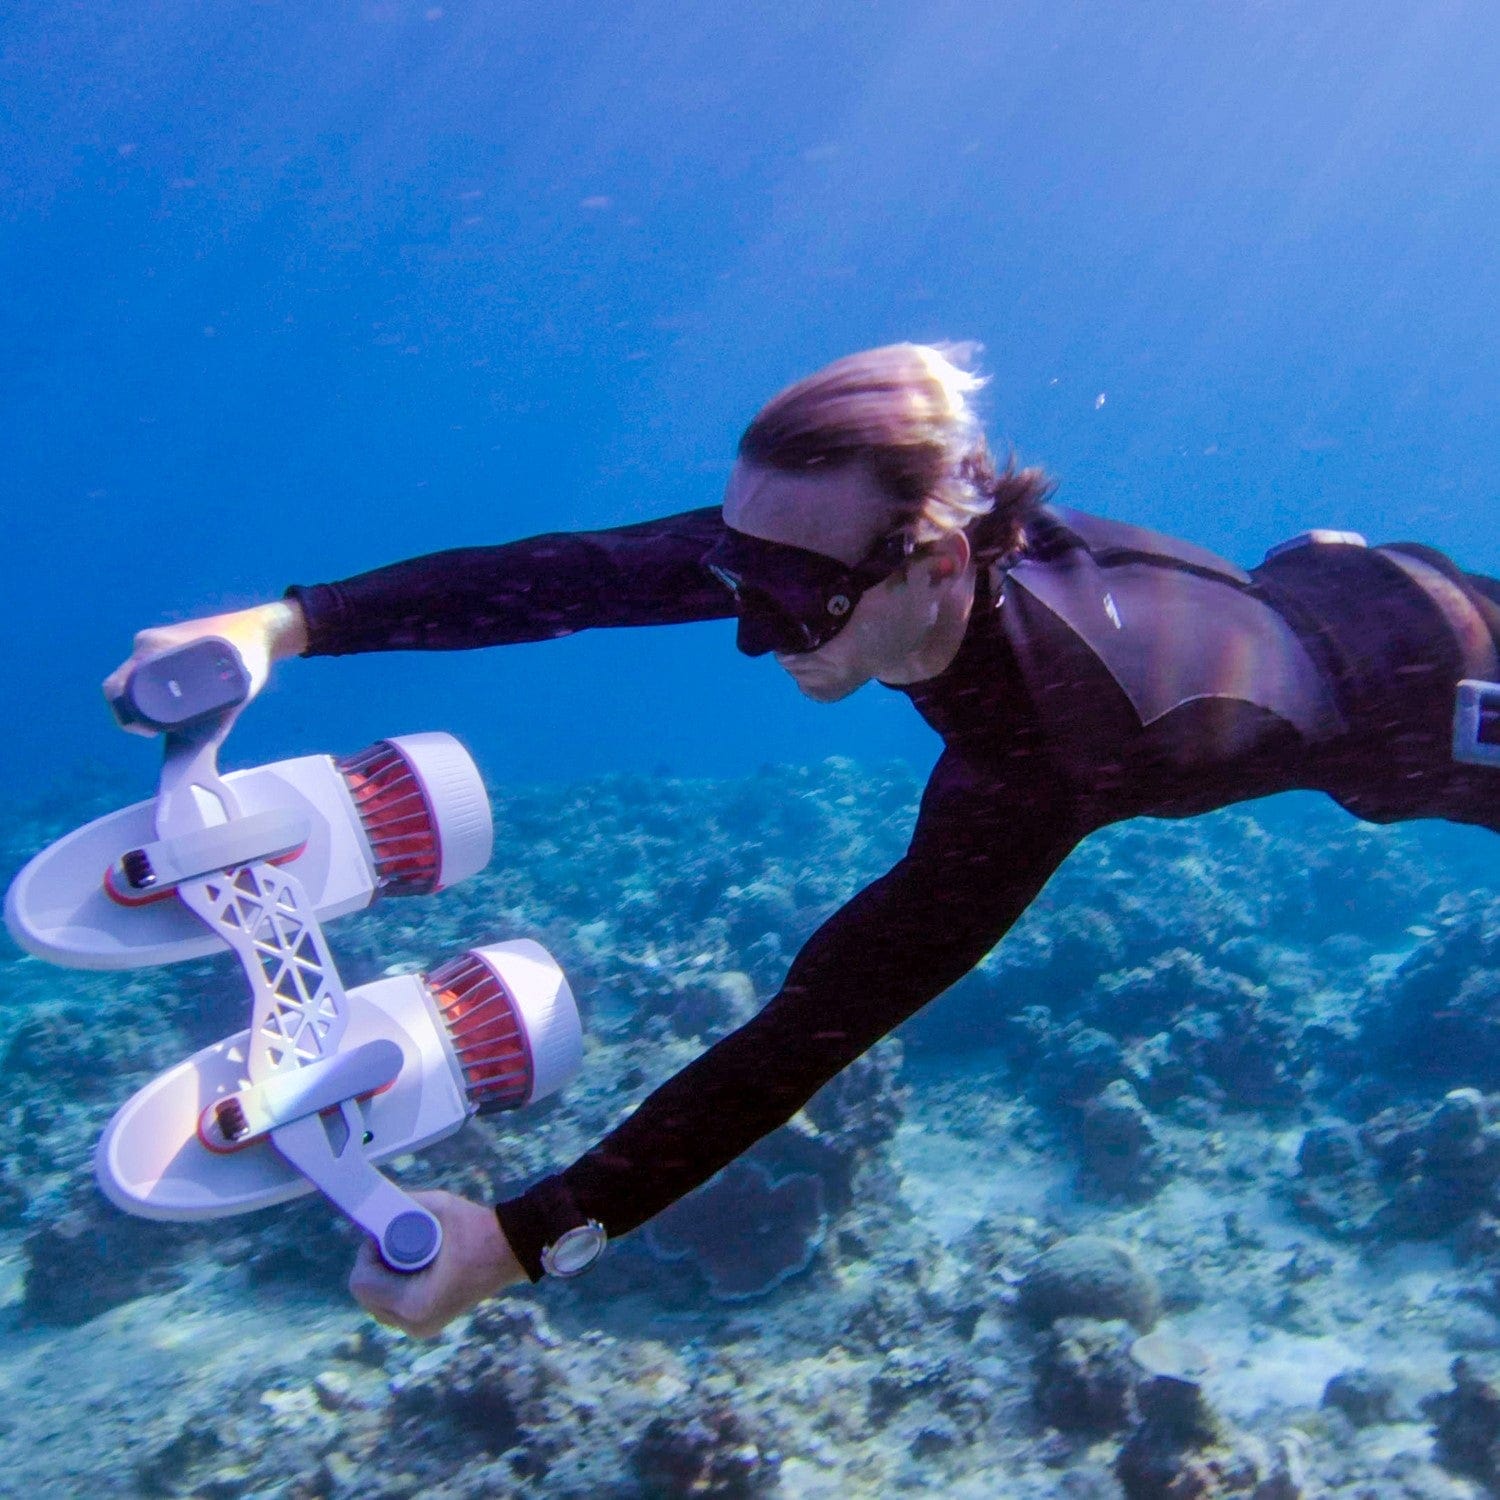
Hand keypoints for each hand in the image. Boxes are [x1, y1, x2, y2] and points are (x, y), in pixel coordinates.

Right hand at [102, 600, 307, 733]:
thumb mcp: (236, 690)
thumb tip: (205, 750)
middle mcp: (147, 643)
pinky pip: (147, 672)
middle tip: (157, 731)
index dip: (126, 714)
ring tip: (166, 721)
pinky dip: (152, 690)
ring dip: (143, 701)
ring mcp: (154, 642)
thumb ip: (222, 720)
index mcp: (155, 647)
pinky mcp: (163, 645)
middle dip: (134, 711)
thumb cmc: (251, 655)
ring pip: (135, 679)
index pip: (118, 686)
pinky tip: (169, 706)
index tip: (149, 731)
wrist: (260, 630)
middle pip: (123, 685)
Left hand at [348, 1189, 527, 1338]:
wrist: (514, 1251)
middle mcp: (414, 1323)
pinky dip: (394, 1285)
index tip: (384, 1233)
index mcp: (414, 1303)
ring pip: (377, 1303)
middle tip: (395, 1239)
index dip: (368, 1253)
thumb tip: (378, 1202)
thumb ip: (405, 1202)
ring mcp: (420, 1328)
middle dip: (375, 1264)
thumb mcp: (441, 1206)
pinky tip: (412, 1265)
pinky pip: (392, 1306)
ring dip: (383, 1276)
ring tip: (407, 1251)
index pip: (362, 1283)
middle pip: (366, 1295)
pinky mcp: (426, 1324)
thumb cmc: (479, 1230)